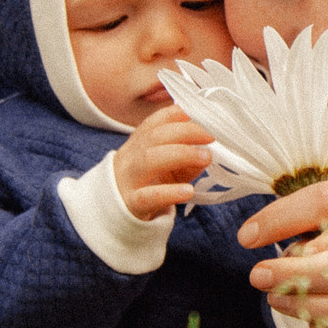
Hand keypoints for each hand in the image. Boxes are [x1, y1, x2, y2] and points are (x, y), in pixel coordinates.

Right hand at [111, 104, 216, 219]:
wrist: (115, 213)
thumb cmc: (147, 184)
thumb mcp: (168, 168)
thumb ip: (188, 158)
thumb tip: (208, 151)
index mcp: (139, 142)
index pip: (157, 120)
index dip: (181, 114)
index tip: (205, 115)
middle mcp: (131, 156)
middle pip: (155, 136)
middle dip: (186, 131)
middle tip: (212, 136)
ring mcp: (129, 179)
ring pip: (149, 159)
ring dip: (181, 154)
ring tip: (206, 157)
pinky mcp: (131, 203)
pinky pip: (148, 196)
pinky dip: (169, 192)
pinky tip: (188, 191)